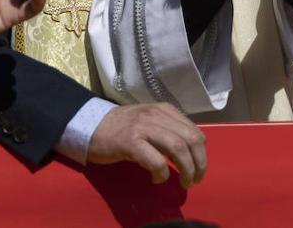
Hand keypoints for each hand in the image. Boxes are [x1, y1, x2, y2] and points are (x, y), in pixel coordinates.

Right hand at [87, 104, 207, 187]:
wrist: (90, 126)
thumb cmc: (120, 128)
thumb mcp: (149, 121)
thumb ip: (168, 129)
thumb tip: (190, 151)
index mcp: (164, 110)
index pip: (195, 131)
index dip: (202, 153)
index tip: (199, 167)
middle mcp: (156, 115)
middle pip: (191, 139)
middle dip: (199, 163)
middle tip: (195, 179)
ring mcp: (143, 127)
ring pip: (178, 148)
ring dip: (186, 170)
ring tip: (183, 182)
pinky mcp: (130, 142)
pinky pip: (156, 161)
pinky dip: (161, 174)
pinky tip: (156, 179)